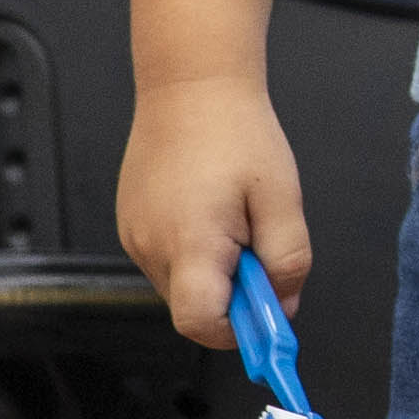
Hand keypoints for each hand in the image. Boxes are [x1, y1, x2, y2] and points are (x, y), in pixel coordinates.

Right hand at [115, 78, 310, 352]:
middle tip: (260, 244)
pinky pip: (169, 260)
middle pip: (195, 308)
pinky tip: (213, 210)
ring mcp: (135, 237)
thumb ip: (287, 260)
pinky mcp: (131, 225)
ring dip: (218, 269)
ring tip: (235, 217)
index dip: (239, 332)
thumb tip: (283, 306)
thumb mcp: (283, 199)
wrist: (191, 86)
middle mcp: (152, 247)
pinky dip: (197, 251)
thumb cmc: (236, 133)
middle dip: (236, 295)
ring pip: (183, 285)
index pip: (201, 324)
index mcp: (190, 243)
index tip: (269, 317)